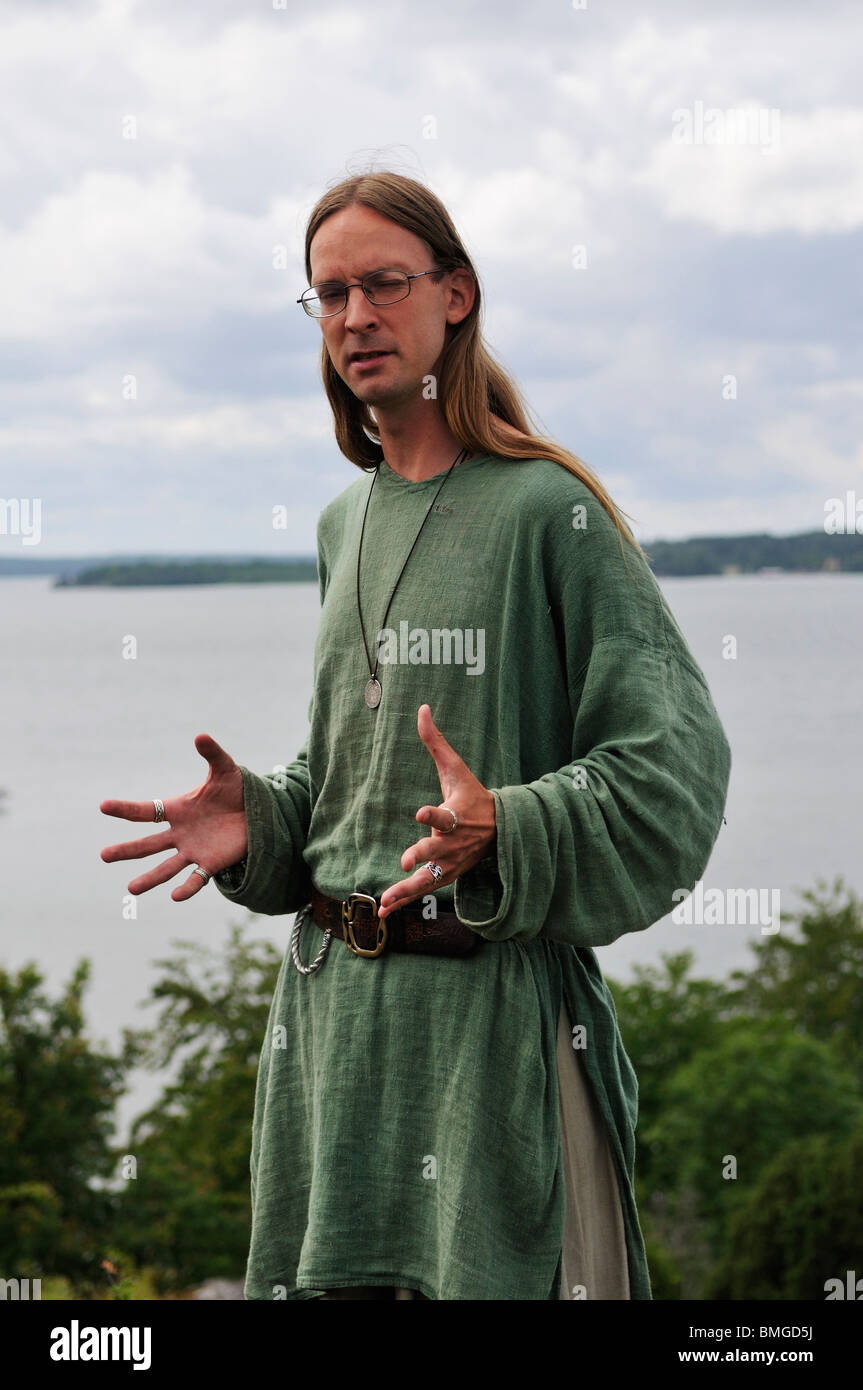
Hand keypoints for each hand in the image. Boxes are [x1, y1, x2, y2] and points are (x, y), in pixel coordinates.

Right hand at [100, 734, 246, 901]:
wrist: (258, 812)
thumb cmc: (237, 790)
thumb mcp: (225, 770)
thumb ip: (212, 754)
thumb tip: (201, 736)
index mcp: (178, 810)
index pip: (146, 811)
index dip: (125, 809)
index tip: (104, 806)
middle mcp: (180, 833)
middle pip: (148, 844)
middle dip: (127, 850)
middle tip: (104, 856)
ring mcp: (194, 850)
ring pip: (166, 867)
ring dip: (150, 878)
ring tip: (132, 889)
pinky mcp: (211, 863)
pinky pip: (196, 879)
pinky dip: (187, 887)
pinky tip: (176, 896)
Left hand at [378, 704, 496, 918]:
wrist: (500, 830)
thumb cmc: (471, 795)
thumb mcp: (456, 768)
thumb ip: (435, 741)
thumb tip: (421, 708)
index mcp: (456, 815)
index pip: (444, 815)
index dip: (432, 815)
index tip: (419, 812)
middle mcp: (453, 842)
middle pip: (436, 851)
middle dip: (422, 855)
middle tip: (406, 861)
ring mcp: (450, 863)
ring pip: (428, 878)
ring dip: (407, 890)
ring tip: (385, 900)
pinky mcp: (445, 877)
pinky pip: (423, 891)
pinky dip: (404, 901)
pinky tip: (383, 912)